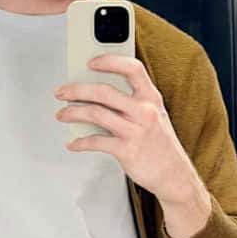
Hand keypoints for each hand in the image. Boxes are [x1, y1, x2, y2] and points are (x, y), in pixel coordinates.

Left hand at [53, 54, 201, 204]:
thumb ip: (132, 102)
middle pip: (104, 91)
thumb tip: (96, 92)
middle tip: (62, 91)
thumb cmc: (160, 144)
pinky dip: (80, 142)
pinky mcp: (127, 150)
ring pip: (96, 113)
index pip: (132, 69)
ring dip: (73, 113)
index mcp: (151, 98)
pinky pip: (96, 141)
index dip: (110, 61)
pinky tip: (73, 143)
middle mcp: (144, 111)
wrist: (174, 176)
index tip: (91, 62)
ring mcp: (136, 131)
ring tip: (62, 114)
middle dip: (77, 89)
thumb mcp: (154, 115)